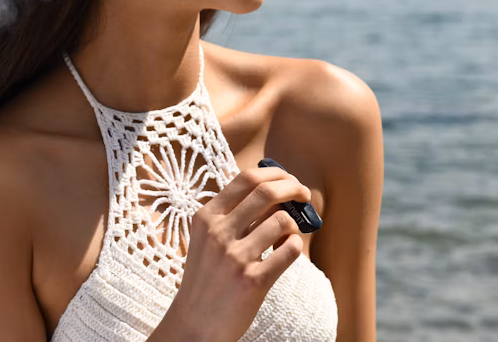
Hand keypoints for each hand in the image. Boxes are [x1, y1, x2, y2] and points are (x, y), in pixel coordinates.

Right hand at [150, 165, 309, 341]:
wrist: (194, 325)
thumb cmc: (205, 279)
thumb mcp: (207, 240)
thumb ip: (233, 216)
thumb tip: (275, 192)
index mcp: (206, 217)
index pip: (246, 178)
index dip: (275, 173)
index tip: (289, 179)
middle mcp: (218, 233)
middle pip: (267, 191)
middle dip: (293, 188)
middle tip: (304, 195)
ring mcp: (235, 257)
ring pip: (282, 221)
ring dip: (294, 224)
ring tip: (289, 234)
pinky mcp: (253, 280)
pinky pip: (290, 250)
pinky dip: (296, 246)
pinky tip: (287, 251)